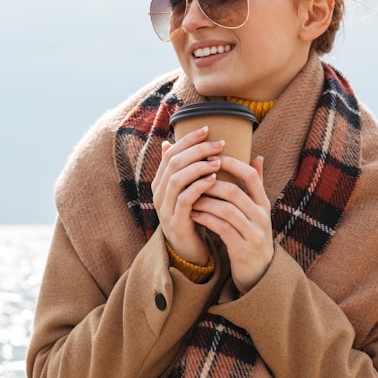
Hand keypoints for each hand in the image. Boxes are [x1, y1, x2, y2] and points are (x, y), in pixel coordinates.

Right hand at [151, 126, 223, 265]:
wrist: (187, 248)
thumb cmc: (191, 213)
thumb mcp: (186, 189)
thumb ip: (182, 168)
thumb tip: (169, 140)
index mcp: (160, 181)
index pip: (170, 152)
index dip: (187, 139)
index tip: (207, 129)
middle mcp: (158, 192)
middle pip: (173, 163)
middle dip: (197, 150)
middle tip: (219, 144)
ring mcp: (165, 207)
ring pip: (177, 179)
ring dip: (199, 167)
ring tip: (218, 161)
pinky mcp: (175, 221)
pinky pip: (185, 199)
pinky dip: (199, 187)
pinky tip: (214, 179)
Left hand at [190, 155, 272, 293]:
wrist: (258, 273)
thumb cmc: (251, 234)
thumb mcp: (257, 210)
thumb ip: (255, 186)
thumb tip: (257, 157)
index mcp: (263, 203)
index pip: (250, 176)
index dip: (230, 164)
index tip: (210, 156)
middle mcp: (261, 216)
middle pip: (234, 192)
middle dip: (209, 183)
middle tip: (191, 177)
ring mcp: (254, 233)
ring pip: (226, 210)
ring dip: (204, 201)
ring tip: (188, 196)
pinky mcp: (243, 249)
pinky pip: (221, 229)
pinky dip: (205, 219)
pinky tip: (193, 214)